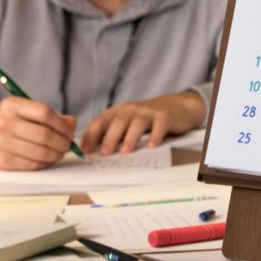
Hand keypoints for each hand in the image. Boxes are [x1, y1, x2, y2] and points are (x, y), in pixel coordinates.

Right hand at [0, 97, 74, 170]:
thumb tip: (72, 124)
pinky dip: (44, 163)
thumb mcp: (23, 110)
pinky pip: (32, 165)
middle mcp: (4, 123)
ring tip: (59, 153)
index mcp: (12, 105)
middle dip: (63, 143)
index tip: (68, 131)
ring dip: (56, 155)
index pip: (44, 113)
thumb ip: (49, 115)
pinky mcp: (2, 162)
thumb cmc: (6, 122)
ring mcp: (1, 144)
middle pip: (45, 135)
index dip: (61, 124)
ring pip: (41, 153)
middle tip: (68, 145)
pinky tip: (45, 159)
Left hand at [81, 91, 204, 155]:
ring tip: (125, 152)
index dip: (91, 135)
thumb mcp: (126, 122)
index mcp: (117, 111)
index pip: (100, 121)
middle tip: (104, 153)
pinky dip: (155, 136)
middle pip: (117, 122)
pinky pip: (159, 126)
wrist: (175, 106)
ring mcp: (148, 112)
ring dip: (130, 138)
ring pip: (136, 123)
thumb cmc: (145, 118)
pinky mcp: (164, 116)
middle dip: (109, 138)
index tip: (86, 150)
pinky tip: (151, 146)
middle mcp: (131, 109)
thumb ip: (111, 133)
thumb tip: (93, 152)